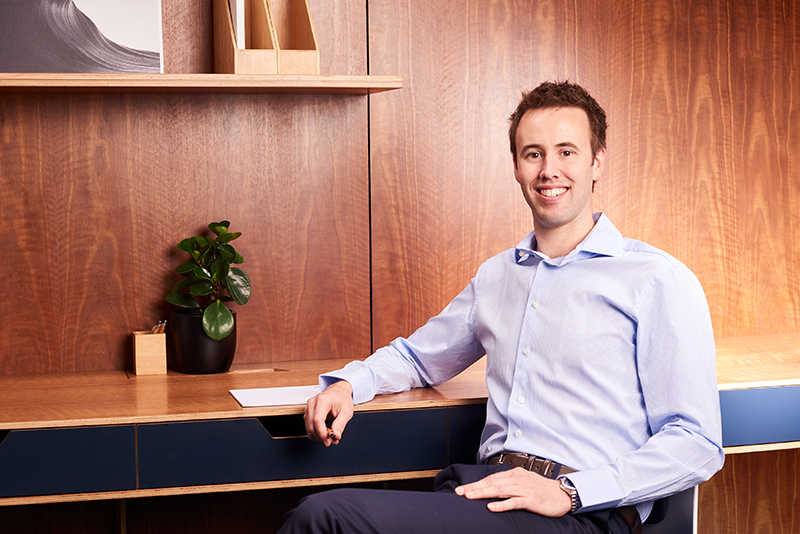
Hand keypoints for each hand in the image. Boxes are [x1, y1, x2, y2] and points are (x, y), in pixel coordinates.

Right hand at [304, 380, 353, 446]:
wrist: (338, 391)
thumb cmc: (342, 398)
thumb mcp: (346, 411)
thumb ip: (340, 424)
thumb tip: (335, 435)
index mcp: (323, 400)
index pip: (317, 420)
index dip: (322, 433)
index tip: (328, 440)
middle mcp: (313, 403)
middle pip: (311, 426)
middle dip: (322, 437)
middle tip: (333, 441)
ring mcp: (308, 408)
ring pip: (309, 428)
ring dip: (319, 436)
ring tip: (331, 437)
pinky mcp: (308, 413)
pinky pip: (309, 427)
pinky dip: (317, 433)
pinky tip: (325, 433)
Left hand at [454, 467, 571, 516]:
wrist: (563, 495)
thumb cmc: (543, 490)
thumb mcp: (524, 482)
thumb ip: (509, 484)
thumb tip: (491, 487)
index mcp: (515, 473)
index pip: (491, 478)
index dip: (476, 483)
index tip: (463, 489)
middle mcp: (518, 479)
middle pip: (492, 483)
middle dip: (475, 487)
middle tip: (460, 492)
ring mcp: (524, 489)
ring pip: (499, 490)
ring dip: (483, 493)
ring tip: (470, 497)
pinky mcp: (530, 500)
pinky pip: (513, 502)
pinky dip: (501, 505)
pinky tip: (491, 507)